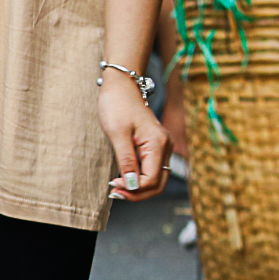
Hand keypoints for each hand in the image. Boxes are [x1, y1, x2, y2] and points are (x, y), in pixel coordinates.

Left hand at [99, 75, 170, 202]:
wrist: (121, 86)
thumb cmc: (117, 105)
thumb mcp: (117, 134)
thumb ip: (126, 160)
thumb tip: (132, 186)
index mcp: (158, 144)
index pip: (152, 180)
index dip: (134, 189)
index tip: (113, 187)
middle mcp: (165, 147)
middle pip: (158, 184)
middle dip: (138, 193)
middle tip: (114, 193)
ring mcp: (162, 146)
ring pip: (157, 179)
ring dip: (139, 188)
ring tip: (117, 189)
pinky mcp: (155, 145)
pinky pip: (152, 169)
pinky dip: (140, 178)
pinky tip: (124, 179)